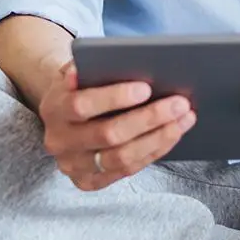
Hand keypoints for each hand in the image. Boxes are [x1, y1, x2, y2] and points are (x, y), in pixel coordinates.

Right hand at [38, 61, 195, 190]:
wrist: (65, 114)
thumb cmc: (83, 86)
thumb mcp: (81, 70)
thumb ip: (92, 64)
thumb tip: (110, 58)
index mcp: (53, 109)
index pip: (82, 106)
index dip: (114, 98)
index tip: (146, 88)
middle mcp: (59, 141)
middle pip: (108, 135)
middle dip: (149, 118)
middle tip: (180, 103)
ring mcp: (73, 165)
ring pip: (121, 158)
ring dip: (158, 138)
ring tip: (185, 118)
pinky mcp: (88, 181)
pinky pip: (127, 171)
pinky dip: (154, 152)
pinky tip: (173, 134)